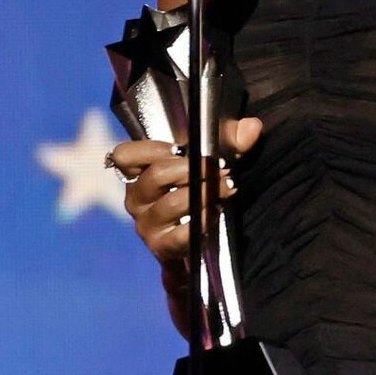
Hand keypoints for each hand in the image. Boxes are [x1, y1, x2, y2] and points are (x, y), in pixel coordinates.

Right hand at [107, 114, 263, 268]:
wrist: (195, 240)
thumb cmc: (197, 191)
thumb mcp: (212, 162)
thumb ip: (231, 141)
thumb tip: (252, 127)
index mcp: (138, 173)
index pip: (123, 155)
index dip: (151, 148)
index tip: (181, 147)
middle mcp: (137, 198)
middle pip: (156, 175)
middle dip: (192, 168)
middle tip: (219, 167)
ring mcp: (146, 224)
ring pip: (172, 202)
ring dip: (204, 192)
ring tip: (227, 186)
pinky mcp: (162, 247)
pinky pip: (183, 232)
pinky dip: (205, 219)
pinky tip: (217, 211)